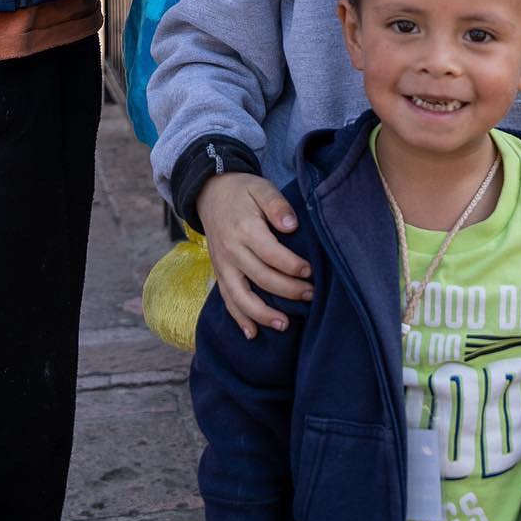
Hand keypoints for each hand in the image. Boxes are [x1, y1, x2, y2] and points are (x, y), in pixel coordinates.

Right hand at [197, 173, 312, 337]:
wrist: (210, 192)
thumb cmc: (242, 190)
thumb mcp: (261, 187)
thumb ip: (277, 204)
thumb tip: (291, 225)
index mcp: (244, 229)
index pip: (271, 254)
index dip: (292, 266)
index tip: (311, 271)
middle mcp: (231, 250)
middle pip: (261, 278)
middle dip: (288, 291)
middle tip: (311, 295)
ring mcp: (223, 264)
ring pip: (241, 297)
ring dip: (263, 314)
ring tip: (284, 326)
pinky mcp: (219, 273)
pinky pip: (227, 299)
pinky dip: (238, 318)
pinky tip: (252, 333)